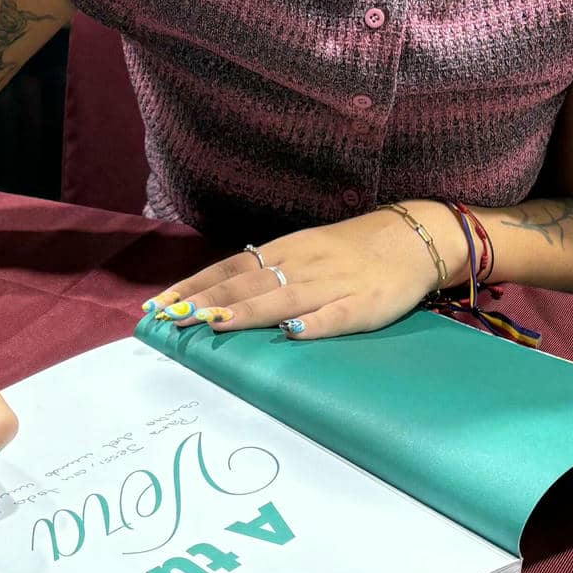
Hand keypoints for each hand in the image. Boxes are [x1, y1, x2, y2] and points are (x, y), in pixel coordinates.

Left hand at [145, 207, 446, 339]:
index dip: (194, 287)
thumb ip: (266, 273)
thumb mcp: (303, 251)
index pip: (229, 269)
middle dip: (206, 303)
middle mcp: (302, 265)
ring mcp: (332, 285)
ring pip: (283, 299)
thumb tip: (218, 296)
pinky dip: (315, 324)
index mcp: (285, 252)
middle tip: (171, 319)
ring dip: (247, 312)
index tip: (160, 305)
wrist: (412, 238)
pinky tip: (293, 334)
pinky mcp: (363, 305)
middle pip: (247, 285)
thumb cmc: (350, 250)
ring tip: (214, 324)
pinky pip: (336, 316)